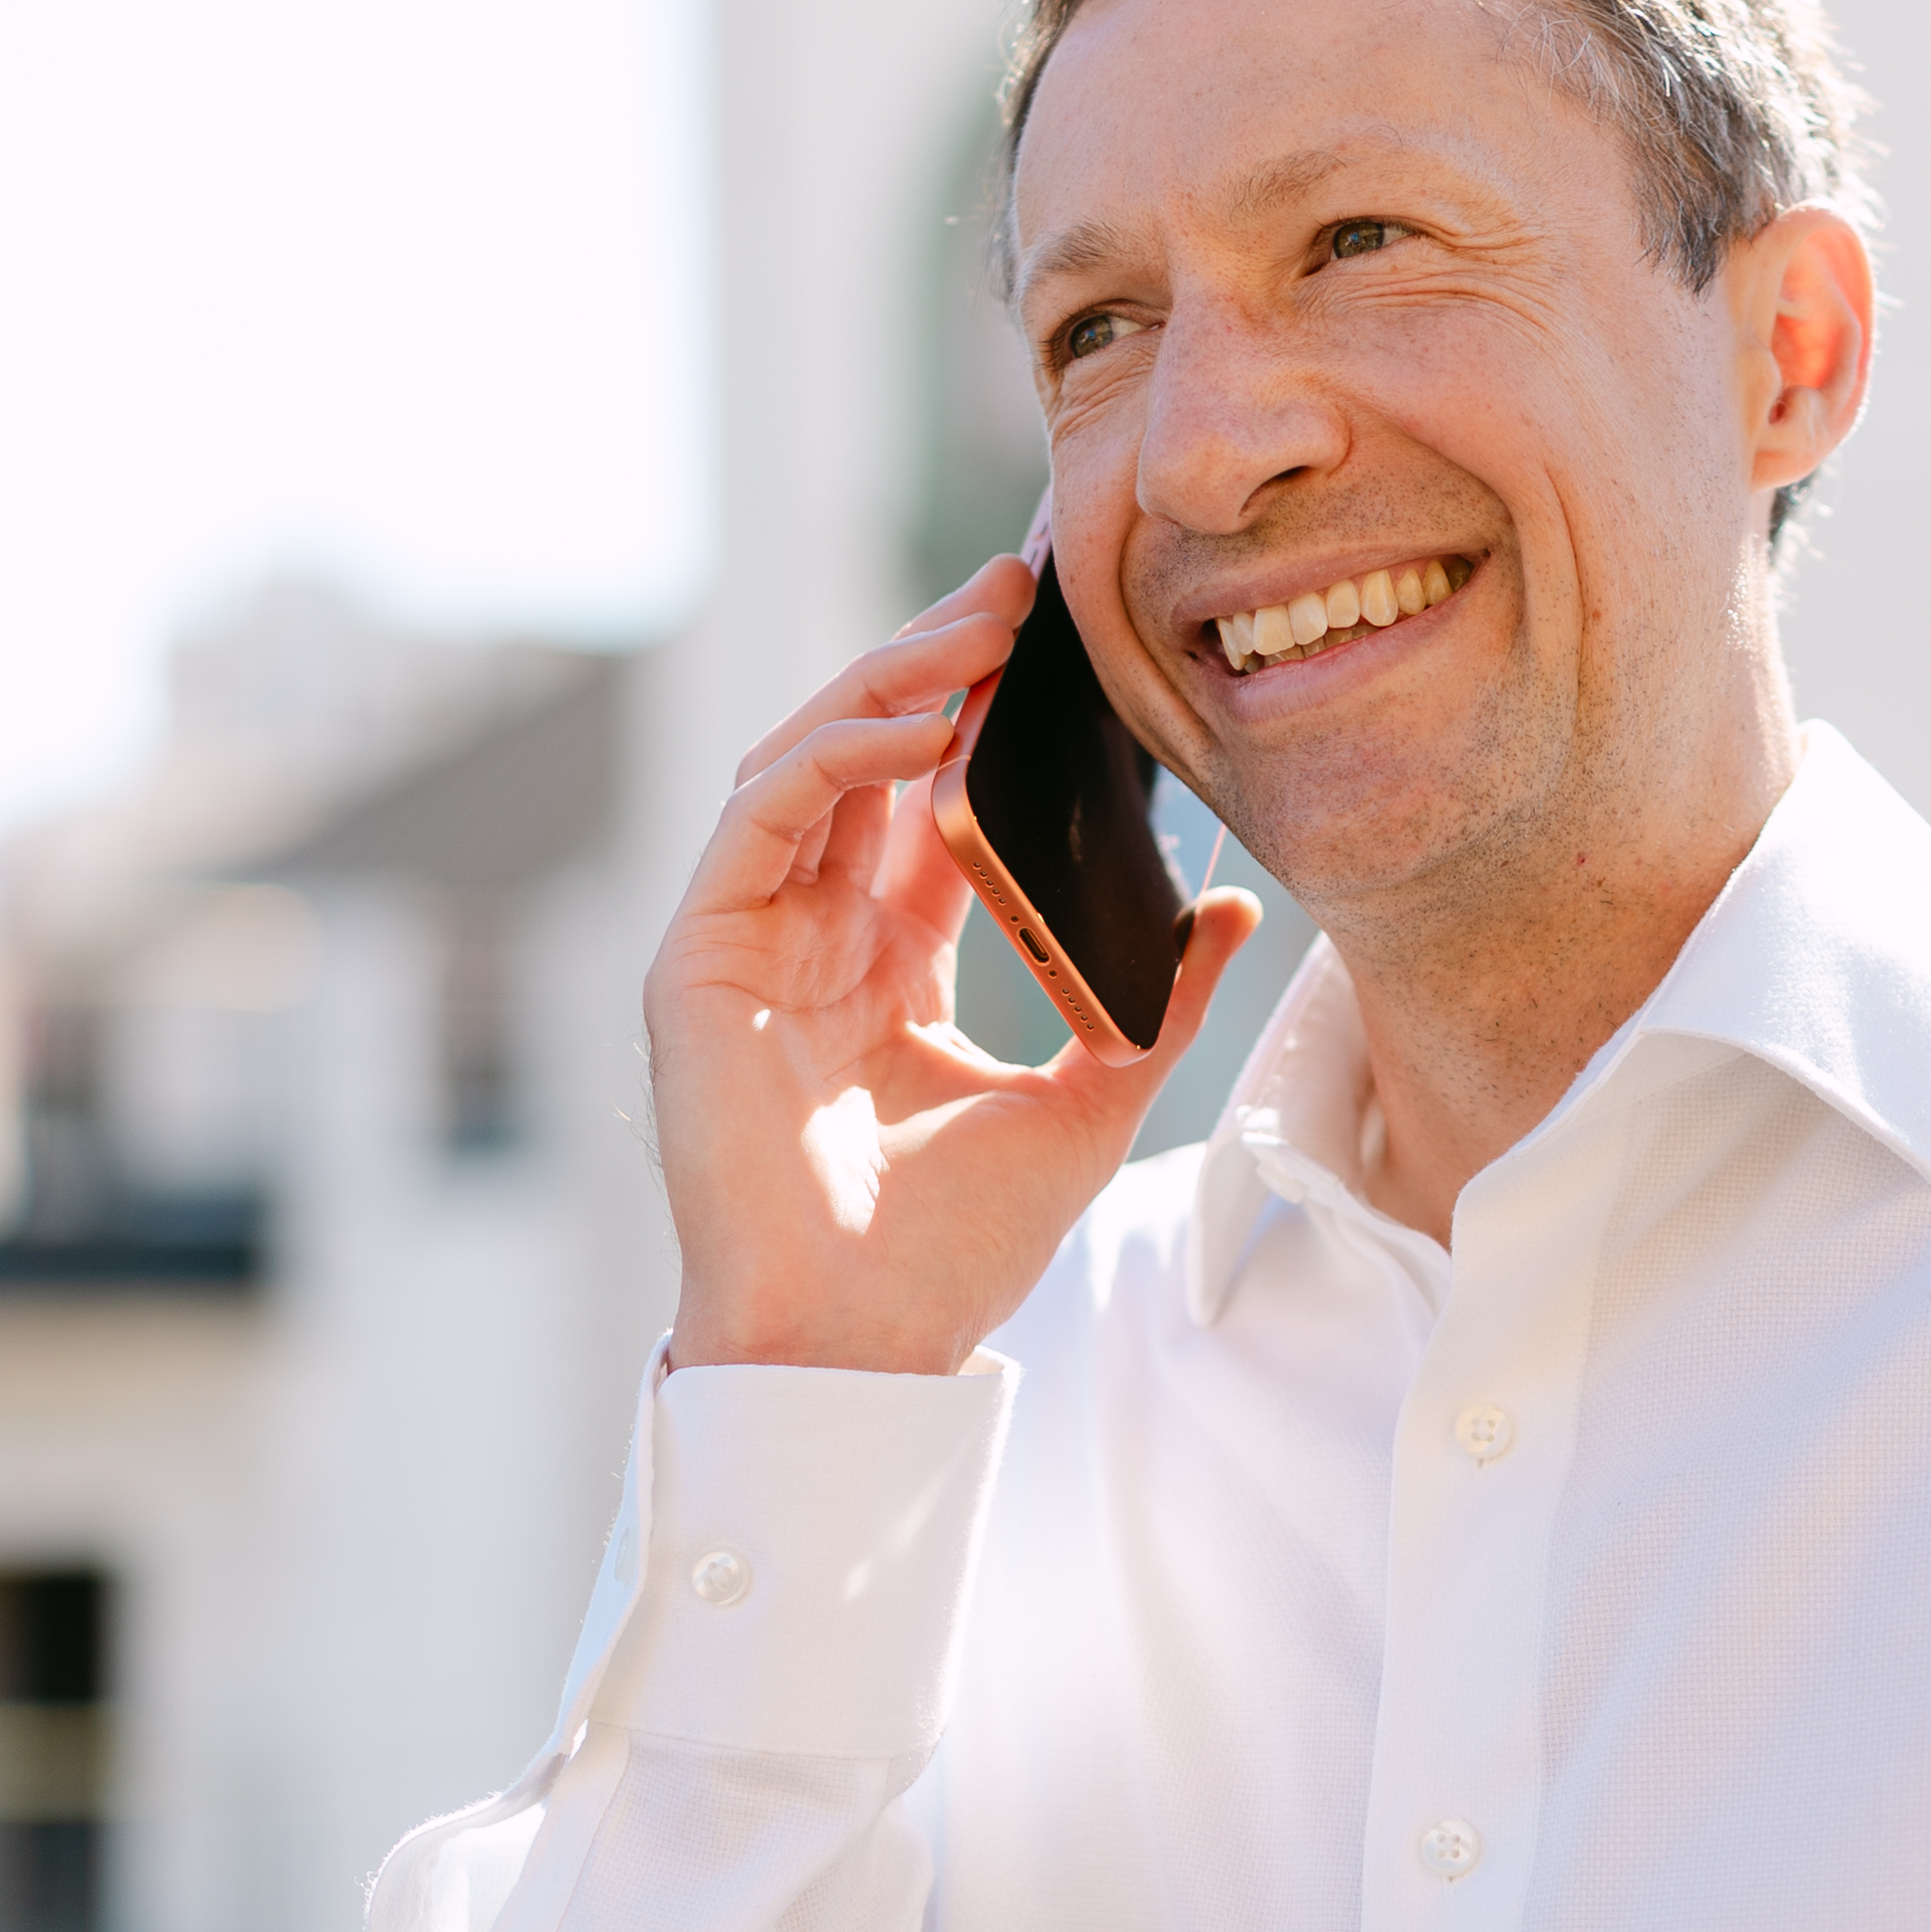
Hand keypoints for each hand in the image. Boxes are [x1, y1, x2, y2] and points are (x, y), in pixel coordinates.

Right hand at [647, 558, 1262, 1373]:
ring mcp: (748, 941)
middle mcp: (812, 932)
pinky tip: (916, 724)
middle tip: (1019, 588)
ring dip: (890, 680)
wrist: (865, 1343)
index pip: (929, 797)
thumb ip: (1158, 1006)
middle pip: (864, 753)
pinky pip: (762, 816)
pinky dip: (835, 755)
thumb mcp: (1089, 1101)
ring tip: (979, 631)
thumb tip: (1233, 917)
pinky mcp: (697, 960)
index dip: (985, 710)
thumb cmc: (954, 1249)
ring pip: (806, 759)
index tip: (1058, 637)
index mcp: (889, 957)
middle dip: (936, 659)